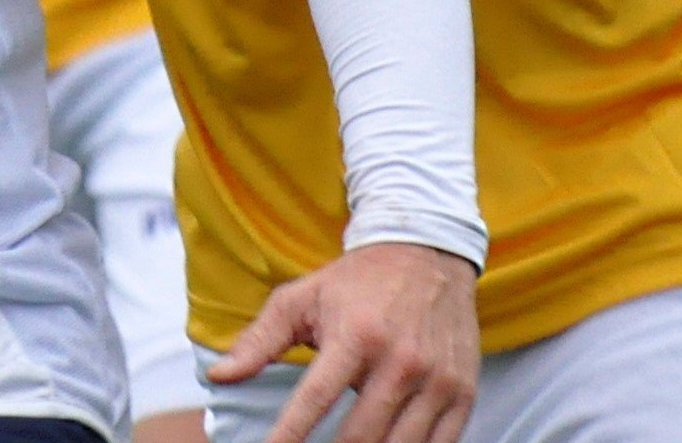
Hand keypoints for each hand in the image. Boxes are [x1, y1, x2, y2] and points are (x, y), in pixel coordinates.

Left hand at [209, 243, 478, 442]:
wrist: (428, 256)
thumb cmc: (356, 282)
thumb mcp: (301, 299)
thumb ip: (259, 341)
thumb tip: (219, 376)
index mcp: (356, 335)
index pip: (315, 401)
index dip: (289, 436)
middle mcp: (401, 360)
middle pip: (360, 436)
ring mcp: (437, 380)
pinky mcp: (462, 393)